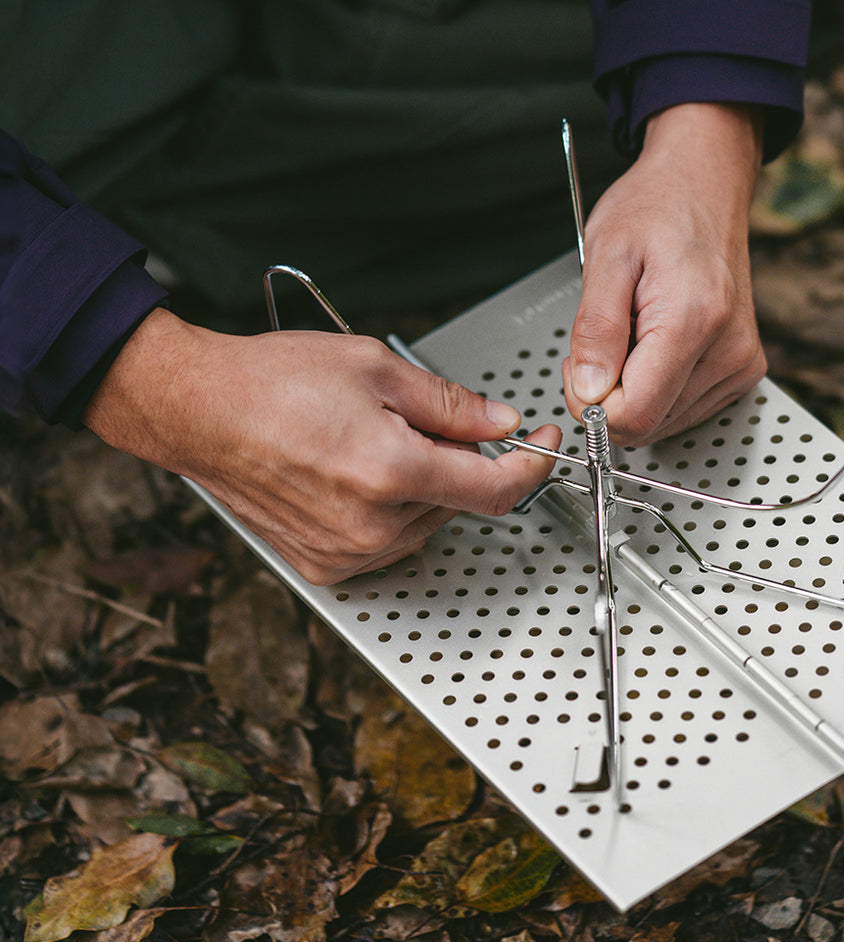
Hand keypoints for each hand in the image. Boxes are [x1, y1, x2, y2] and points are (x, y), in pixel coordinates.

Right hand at [84, 309, 559, 583]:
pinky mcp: (325, 566)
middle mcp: (371, 525)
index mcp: (390, 472)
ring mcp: (346, 553)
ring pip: (427, 524)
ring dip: (425, 488)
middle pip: (460, 503)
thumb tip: (500, 424)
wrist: (197, 410)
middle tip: (424, 423)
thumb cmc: (271, 381)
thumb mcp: (375, 368)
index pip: (494, 490)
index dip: (529, 466)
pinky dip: (392, 511)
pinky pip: (388, 542)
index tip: (540, 445)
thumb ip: (451, 404)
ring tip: (375, 443)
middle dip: (460, 463)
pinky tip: (356, 476)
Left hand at [565, 103, 767, 446]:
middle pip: (647, 426)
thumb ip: (595, 330)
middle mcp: (727, 353)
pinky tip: (656, 345)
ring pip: (663, 424)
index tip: (581, 365)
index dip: (592, 404)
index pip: (634, 416)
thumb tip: (590, 392)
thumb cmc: (657, 207)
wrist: (704, 182)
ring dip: (633, 391)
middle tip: (603, 341)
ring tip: (633, 333)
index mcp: (693, 323)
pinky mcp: (742, 372)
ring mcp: (739, 366)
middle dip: (609, 396)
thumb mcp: (606, 256)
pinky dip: (657, 387)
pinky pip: (682, 411)